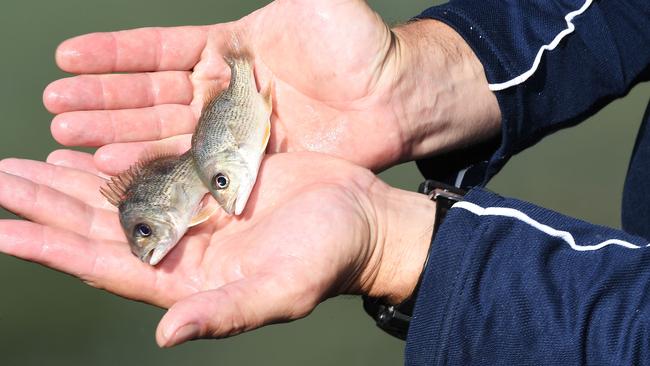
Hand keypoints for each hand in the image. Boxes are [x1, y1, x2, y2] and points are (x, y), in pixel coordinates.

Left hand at [0, 150, 434, 345]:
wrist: (361, 221)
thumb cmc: (326, 260)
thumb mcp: (279, 290)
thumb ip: (225, 312)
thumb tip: (169, 334)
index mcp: (187, 276)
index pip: (104, 262)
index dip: (51, 248)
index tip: (1, 231)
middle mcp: (181, 243)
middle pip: (98, 225)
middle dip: (45, 204)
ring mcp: (194, 210)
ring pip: (117, 194)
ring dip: (69, 181)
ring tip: (23, 165)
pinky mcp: (212, 181)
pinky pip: (153, 168)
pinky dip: (117, 160)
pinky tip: (87, 152)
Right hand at [44, 0, 499, 174]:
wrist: (393, 95)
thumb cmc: (356, 41)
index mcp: (227, 48)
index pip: (157, 49)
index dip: (113, 53)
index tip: (67, 55)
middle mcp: (223, 91)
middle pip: (149, 95)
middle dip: (101, 101)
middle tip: (54, 108)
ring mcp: (233, 130)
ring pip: (163, 131)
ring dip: (116, 135)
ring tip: (69, 140)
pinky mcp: (249, 163)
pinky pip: (195, 166)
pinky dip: (157, 167)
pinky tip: (120, 170)